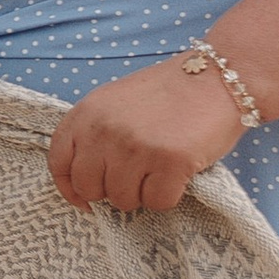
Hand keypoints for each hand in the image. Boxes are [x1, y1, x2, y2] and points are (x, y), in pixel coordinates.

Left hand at [46, 56, 245, 215]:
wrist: (219, 76)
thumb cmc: (170, 92)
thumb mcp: (116, 102)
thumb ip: (96, 133)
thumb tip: (84, 184)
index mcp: (87, 113)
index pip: (59, 162)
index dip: (69, 187)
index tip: (83, 198)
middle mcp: (104, 130)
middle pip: (90, 188)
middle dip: (111, 190)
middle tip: (136, 176)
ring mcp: (135, 147)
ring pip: (123, 200)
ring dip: (142, 193)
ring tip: (159, 170)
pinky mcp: (169, 162)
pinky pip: (157, 203)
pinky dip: (169, 196)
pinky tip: (178, 174)